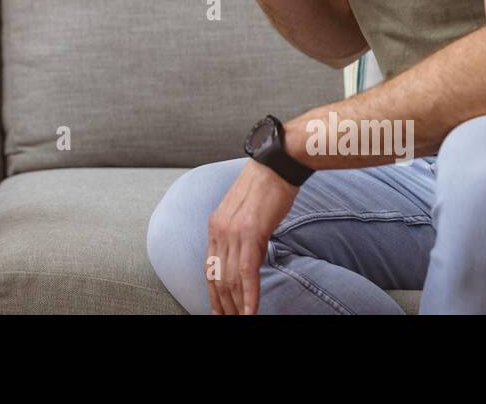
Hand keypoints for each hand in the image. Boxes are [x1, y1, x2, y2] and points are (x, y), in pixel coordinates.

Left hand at [206, 159, 299, 314]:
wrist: (276, 165)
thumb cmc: (267, 187)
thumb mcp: (247, 215)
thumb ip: (243, 238)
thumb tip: (249, 261)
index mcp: (215, 225)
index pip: (209, 268)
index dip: (213, 293)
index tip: (218, 310)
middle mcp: (218, 230)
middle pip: (218, 277)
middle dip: (223, 305)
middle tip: (230, 320)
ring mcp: (232, 232)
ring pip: (231, 279)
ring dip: (237, 305)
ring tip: (242, 320)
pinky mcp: (250, 233)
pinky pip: (247, 272)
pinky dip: (249, 295)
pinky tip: (251, 311)